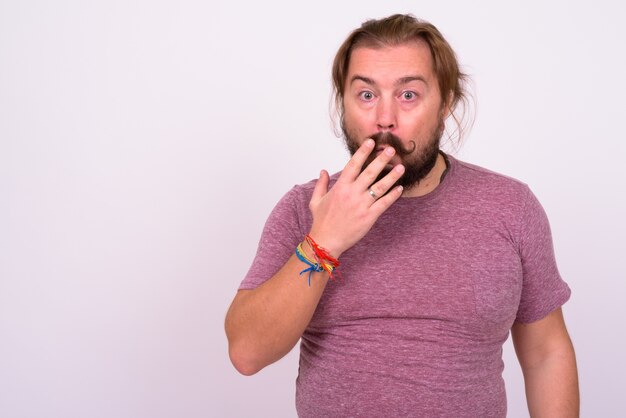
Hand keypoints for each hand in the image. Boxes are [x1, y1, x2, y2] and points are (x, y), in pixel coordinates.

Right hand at [308, 138, 404, 256]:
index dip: (363, 152)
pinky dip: (393, 196)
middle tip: (391, 150)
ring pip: (380, 187)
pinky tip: (400, 188)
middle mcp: (352, 193)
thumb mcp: (316, 201)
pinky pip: (384, 203)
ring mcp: (361, 205)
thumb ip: (321, 184)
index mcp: (340, 187)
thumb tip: (323, 171)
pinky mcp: (369, 216)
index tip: (371, 143)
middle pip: (370, 172)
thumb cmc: (321, 221)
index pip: (353, 165)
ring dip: (392, 176)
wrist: (326, 241)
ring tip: (401, 167)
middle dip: (382, 160)